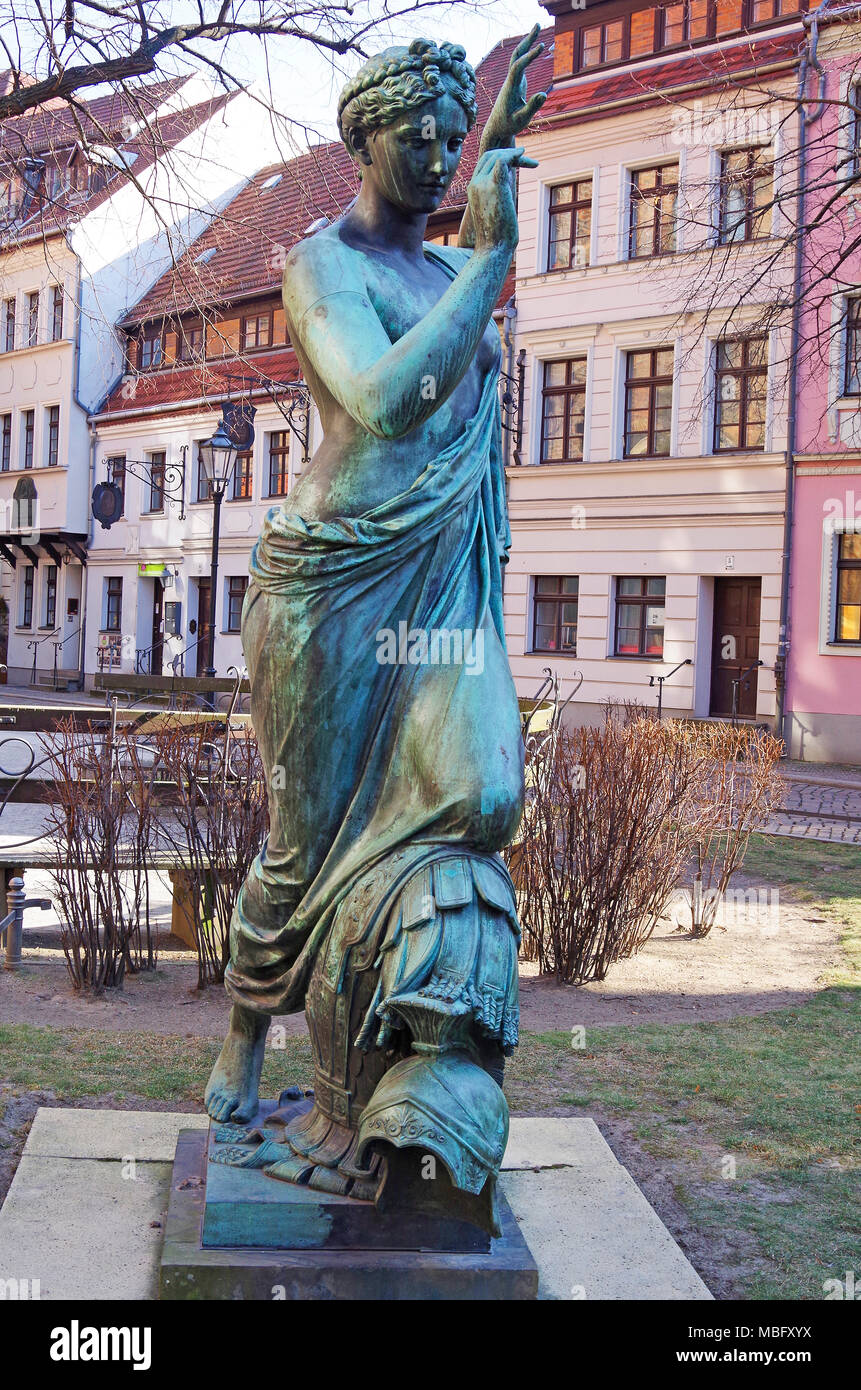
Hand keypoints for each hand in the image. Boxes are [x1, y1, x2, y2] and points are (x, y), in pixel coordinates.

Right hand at [468, 146, 537, 254]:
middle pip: (489, 156)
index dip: (500, 158)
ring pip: (497, 156)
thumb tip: (509, 181)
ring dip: (514, 155)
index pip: (484, 163)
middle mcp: (474, 184)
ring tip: (530, 161)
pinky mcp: (494, 186)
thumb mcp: (495, 209)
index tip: (517, 162)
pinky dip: (514, 155)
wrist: (493, 248)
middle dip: (508, 153)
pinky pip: (502, 160)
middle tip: (525, 158)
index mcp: (472, 189)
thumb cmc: (496, 236)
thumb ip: (499, 192)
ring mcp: (482, 184)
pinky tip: (523, 154)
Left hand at [482, 24, 546, 148]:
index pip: (518, 66)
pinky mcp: (516, 82)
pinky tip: (536, 46)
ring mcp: (513, 80)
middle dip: (527, 40)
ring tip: (538, 28)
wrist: (497, 128)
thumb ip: (532, 107)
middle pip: (517, 54)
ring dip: (528, 43)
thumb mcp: (521, 120)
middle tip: (538, 25)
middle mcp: (510, 80)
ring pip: (519, 57)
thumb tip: (544, 94)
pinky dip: (529, 53)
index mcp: (510, 88)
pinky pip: (522, 63)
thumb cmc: (508, 125)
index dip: (529, 56)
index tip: (541, 47)